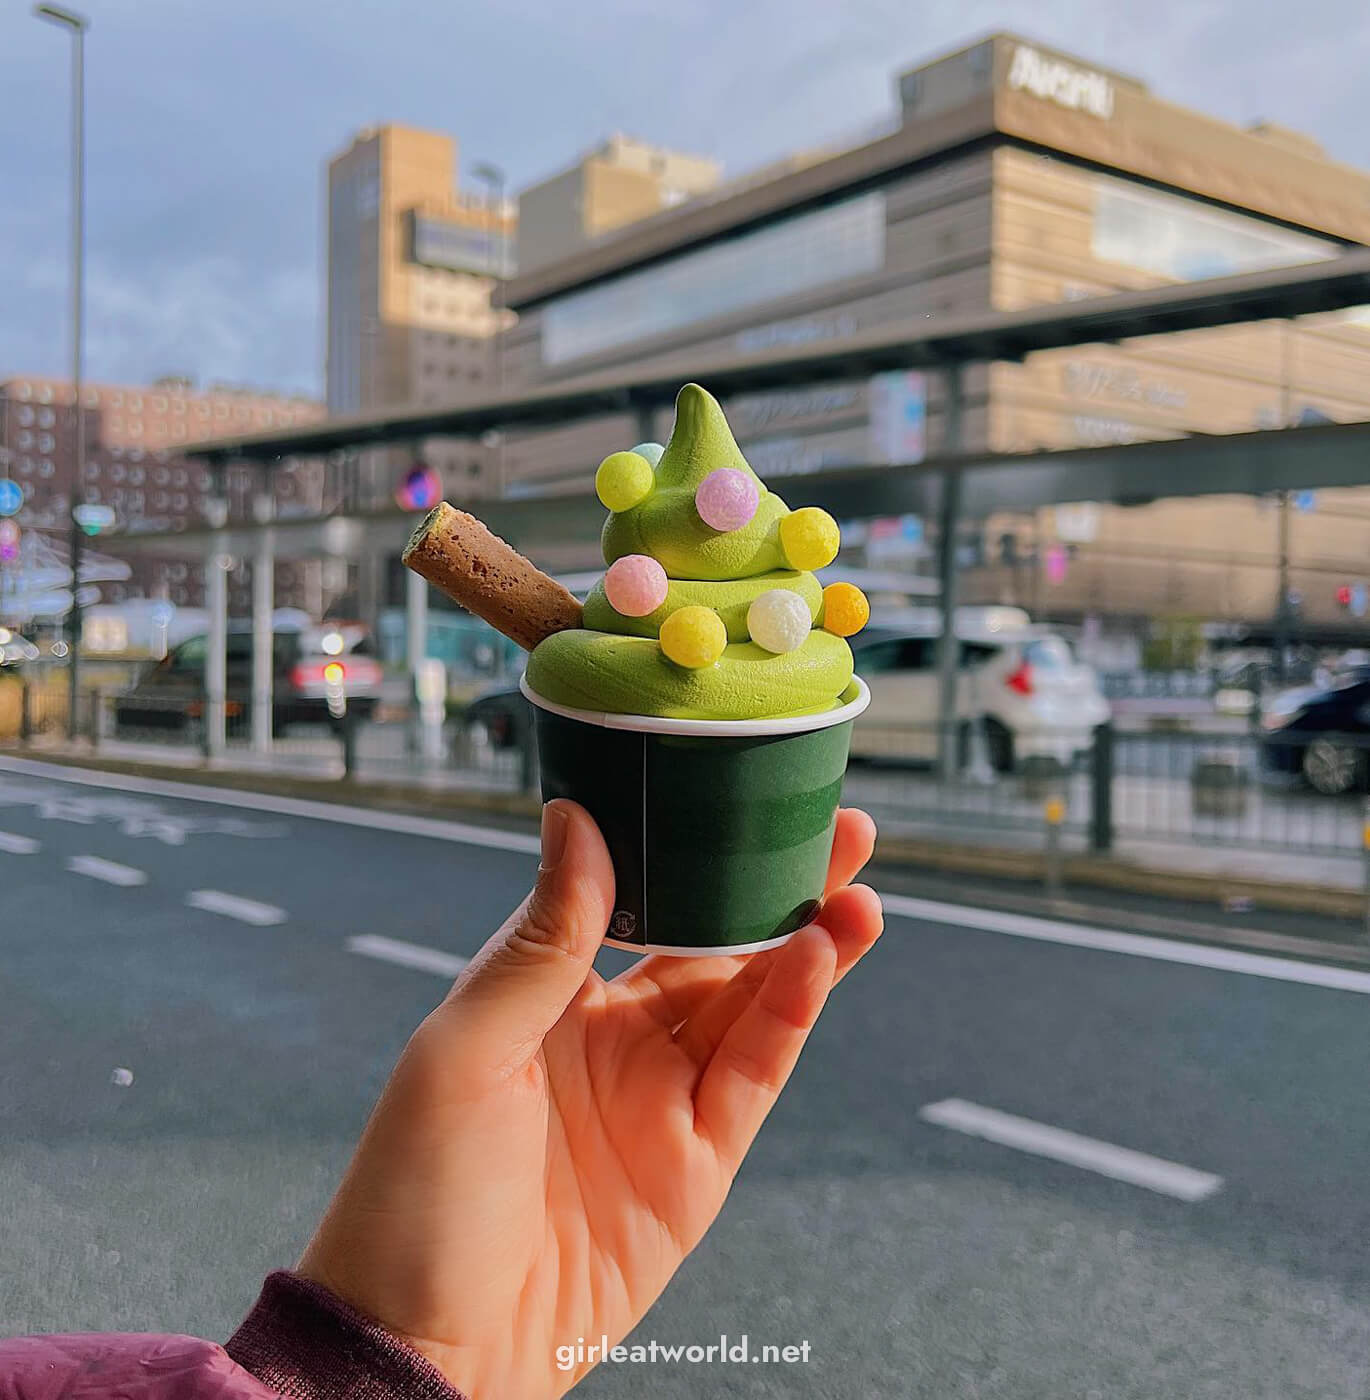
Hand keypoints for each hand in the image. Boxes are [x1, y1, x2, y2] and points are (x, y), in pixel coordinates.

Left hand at [298, 800, 882, 1398]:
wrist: (428, 1345)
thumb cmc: (414, 1190)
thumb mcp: (466, 1047)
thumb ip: (540, 940)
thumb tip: (574, 817)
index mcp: (553, 993)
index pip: (640, 898)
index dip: (694, 846)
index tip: (738, 788)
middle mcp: (617, 1035)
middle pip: (717, 941)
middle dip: (777, 885)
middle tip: (839, 827)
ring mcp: (663, 1097)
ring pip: (753, 1001)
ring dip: (807, 944)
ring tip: (856, 890)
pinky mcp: (699, 1164)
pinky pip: (754, 1072)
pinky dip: (791, 1014)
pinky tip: (817, 958)